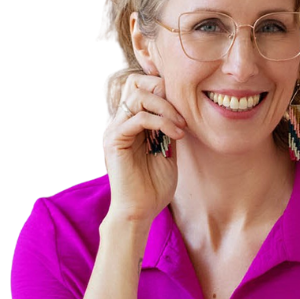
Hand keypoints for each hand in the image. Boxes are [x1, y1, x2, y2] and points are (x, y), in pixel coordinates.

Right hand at [102, 73, 188, 225]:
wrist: (140, 211)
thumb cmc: (154, 187)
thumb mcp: (168, 151)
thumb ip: (169, 128)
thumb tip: (180, 107)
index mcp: (132, 124)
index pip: (144, 90)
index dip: (165, 91)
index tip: (185, 112)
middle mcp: (121, 123)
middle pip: (140, 87)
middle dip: (167, 97)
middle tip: (184, 119)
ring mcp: (115, 130)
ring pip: (139, 98)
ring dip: (166, 109)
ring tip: (180, 127)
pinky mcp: (114, 140)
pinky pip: (139, 117)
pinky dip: (161, 122)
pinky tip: (175, 135)